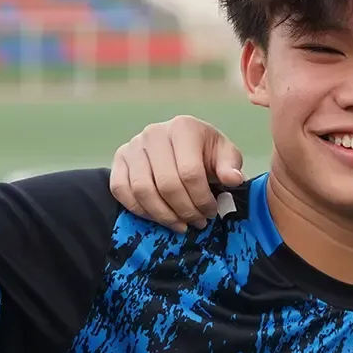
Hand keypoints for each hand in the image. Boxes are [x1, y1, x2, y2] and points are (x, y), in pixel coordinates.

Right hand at [108, 116, 245, 230]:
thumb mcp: (224, 155)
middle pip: (166, 184)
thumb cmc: (204, 152)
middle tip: (196, 222)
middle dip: (184, 210)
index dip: (201, 199)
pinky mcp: (119, 160)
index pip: (190, 173)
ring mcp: (133, 146)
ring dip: (163, 215)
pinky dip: (139, 210)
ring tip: (180, 224)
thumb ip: (230, 166)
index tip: (210, 212)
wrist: (179, 145)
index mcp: (183, 128)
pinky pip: (121, 190)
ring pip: (143, 190)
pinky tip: (157, 217)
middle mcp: (154, 133)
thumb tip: (233, 179)